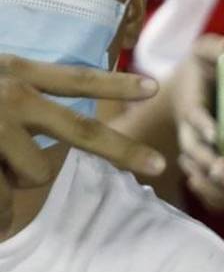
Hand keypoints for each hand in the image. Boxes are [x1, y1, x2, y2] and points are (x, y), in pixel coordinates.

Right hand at [0, 54, 164, 234]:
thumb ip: (22, 91)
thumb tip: (51, 116)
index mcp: (15, 71)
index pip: (76, 78)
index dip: (117, 84)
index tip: (155, 88)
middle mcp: (12, 94)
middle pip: (83, 131)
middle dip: (124, 151)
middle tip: (159, 165)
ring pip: (38, 172)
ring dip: (17, 179)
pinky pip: (5, 200)